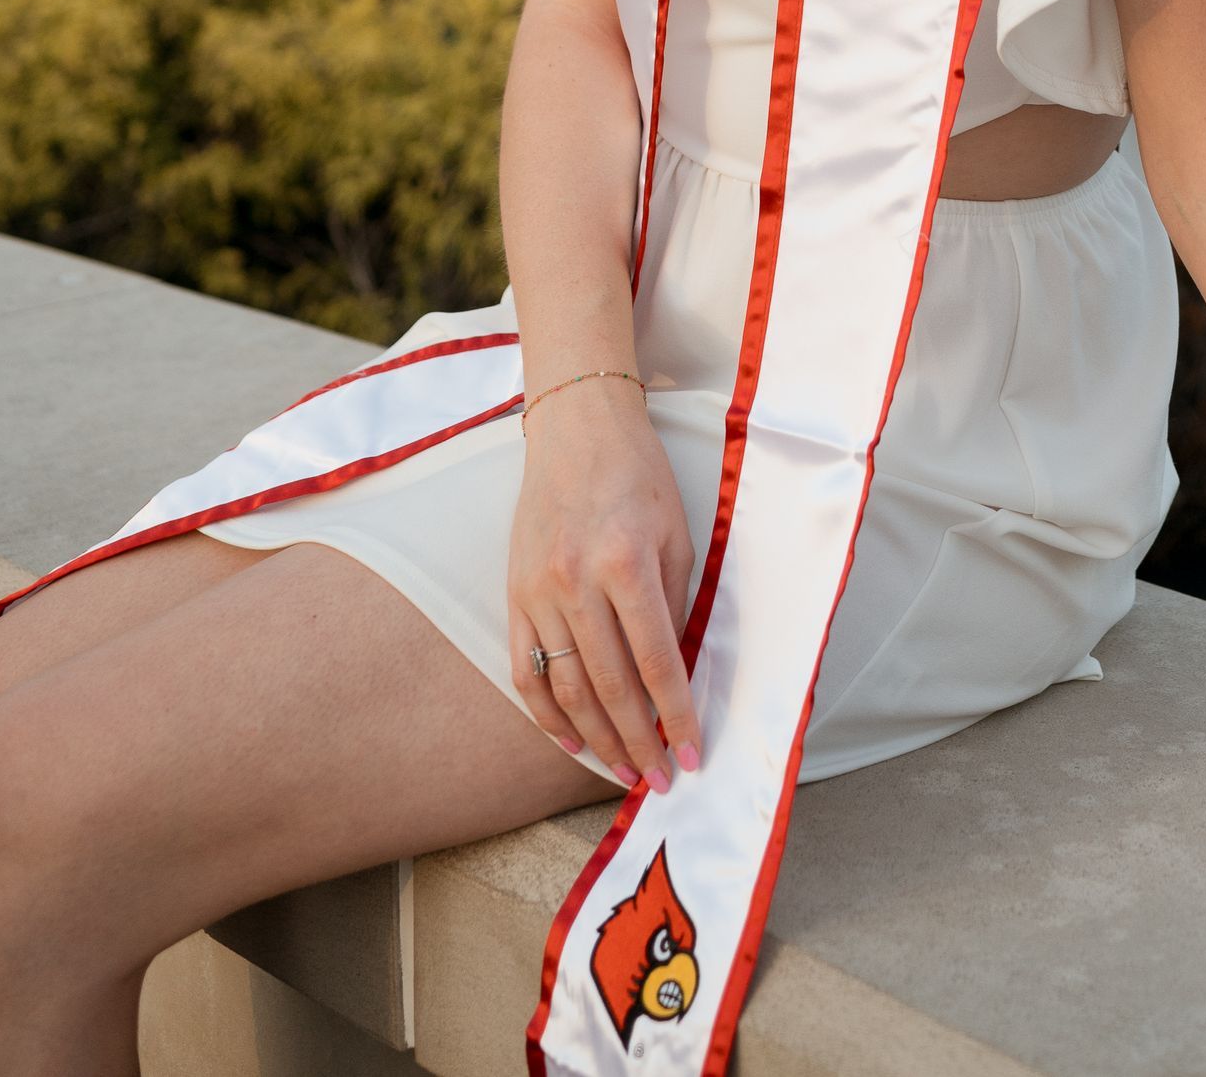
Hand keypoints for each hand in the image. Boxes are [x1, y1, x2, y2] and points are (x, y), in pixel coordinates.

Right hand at [508, 379, 700, 787]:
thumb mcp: (676, 534)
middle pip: (609, 685)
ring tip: (622, 770)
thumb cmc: (638, 475)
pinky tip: (572, 741)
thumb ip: (675, 605)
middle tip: (658, 779)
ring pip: (565, 688)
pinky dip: (547, 714)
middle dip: (637, 741)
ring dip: (596, 737)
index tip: (691, 754)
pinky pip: (525, 670)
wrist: (576, 426)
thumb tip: (675, 674)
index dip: (675, 715)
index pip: (655, 661)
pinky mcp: (514, 594)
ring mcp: (538, 591)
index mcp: (625, 563)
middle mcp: (576, 582)